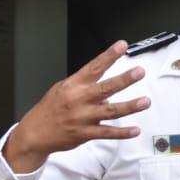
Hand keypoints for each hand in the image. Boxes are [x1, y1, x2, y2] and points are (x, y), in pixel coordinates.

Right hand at [2, 42, 150, 172]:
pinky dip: (122, 132)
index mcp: (74, 85)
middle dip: (123, 80)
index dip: (108, 56)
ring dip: (129, 106)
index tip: (122, 46)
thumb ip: (83, 85)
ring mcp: (83, 118)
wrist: (35, 133)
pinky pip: (107, 133)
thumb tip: (105, 83)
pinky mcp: (85, 134)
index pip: (94, 67)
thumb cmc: (50, 109)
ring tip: (145, 101)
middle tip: (139, 72)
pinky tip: (135, 130)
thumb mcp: (62, 88)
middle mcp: (79, 100)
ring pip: (110, 111)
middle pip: (105, 88)